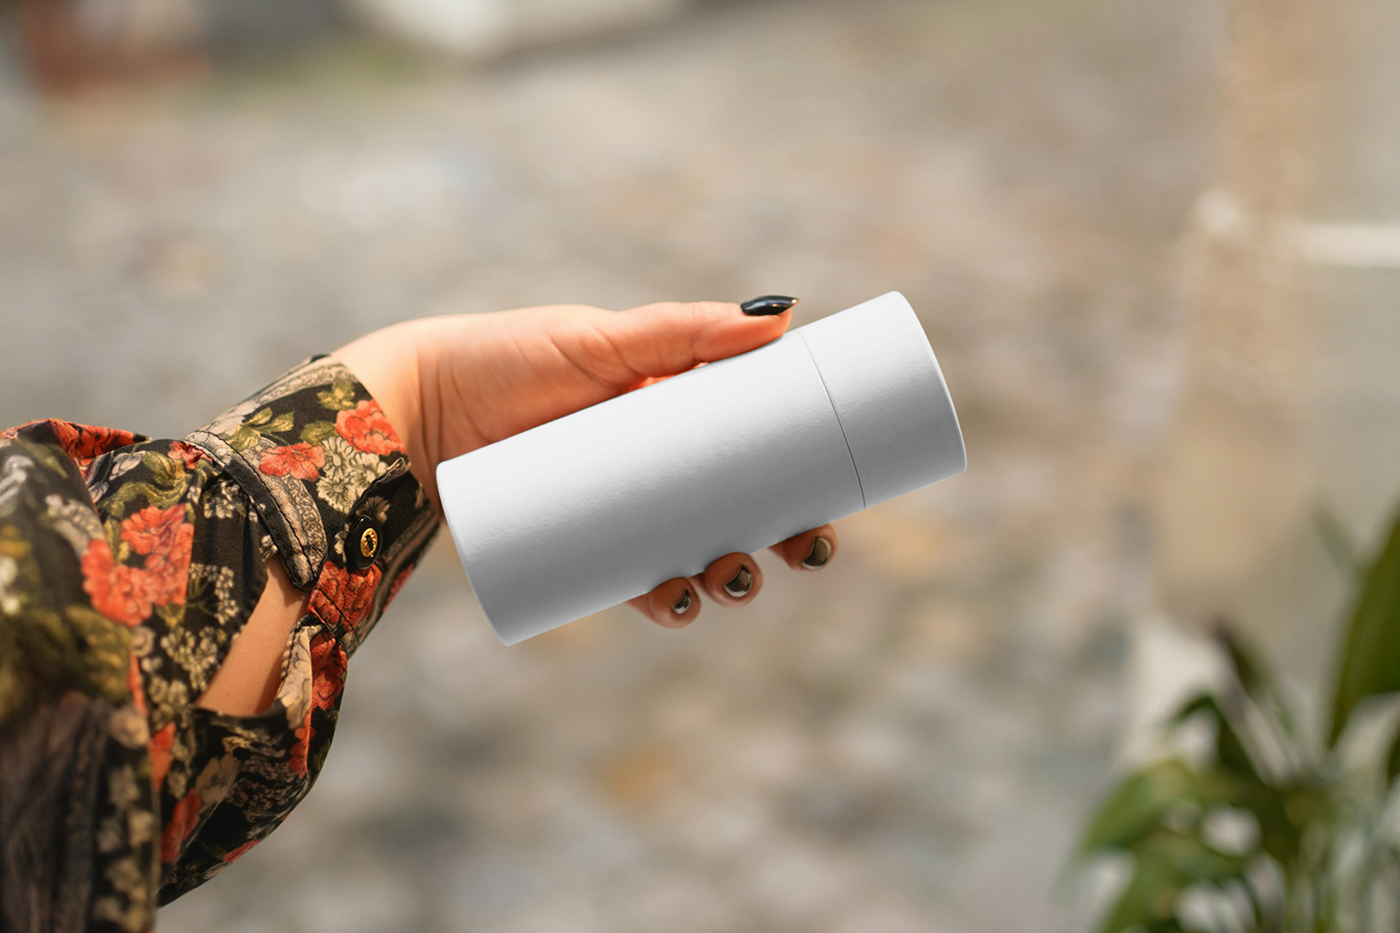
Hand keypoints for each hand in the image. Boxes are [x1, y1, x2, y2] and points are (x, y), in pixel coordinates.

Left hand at [201, 299, 839, 715]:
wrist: (414, 408)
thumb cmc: (506, 359)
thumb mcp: (600, 342)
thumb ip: (683, 329)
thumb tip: (783, 314)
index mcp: (672, 412)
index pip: (754, 453)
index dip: (799, 487)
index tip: (832, 508)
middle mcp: (652, 467)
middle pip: (737, 514)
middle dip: (776, 543)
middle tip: (797, 552)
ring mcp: (617, 510)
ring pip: (693, 554)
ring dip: (727, 578)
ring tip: (730, 578)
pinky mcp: (579, 546)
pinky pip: (632, 583)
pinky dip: (661, 600)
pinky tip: (675, 604)